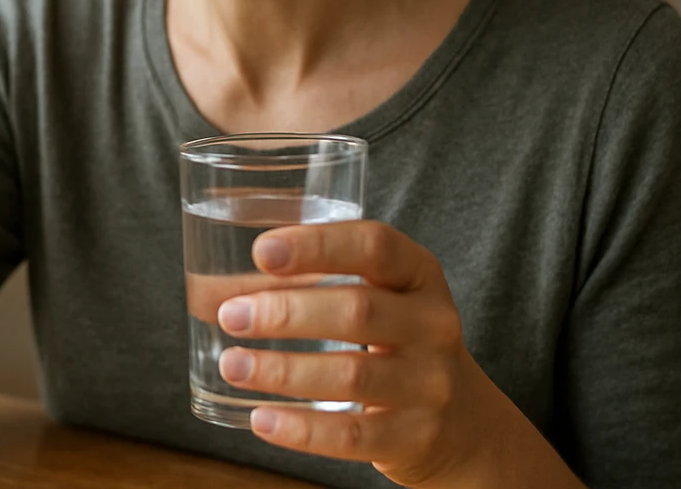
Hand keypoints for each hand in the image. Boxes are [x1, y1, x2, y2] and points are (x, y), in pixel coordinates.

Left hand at [214, 221, 498, 486]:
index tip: (262, 251)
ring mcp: (431, 384)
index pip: (375, 245)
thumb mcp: (383, 298)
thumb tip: (215, 288)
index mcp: (420, 274)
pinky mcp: (417, 436)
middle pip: (356, 310)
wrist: (465, 423)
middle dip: (285, 312)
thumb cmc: (399, 343)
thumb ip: (318, 282)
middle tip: (230, 315)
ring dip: (281, 370)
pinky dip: (301, 429)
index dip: (317, 244)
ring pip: (350, 374)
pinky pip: (353, 435)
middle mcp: (434, 324)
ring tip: (232, 365)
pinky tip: (261, 419)